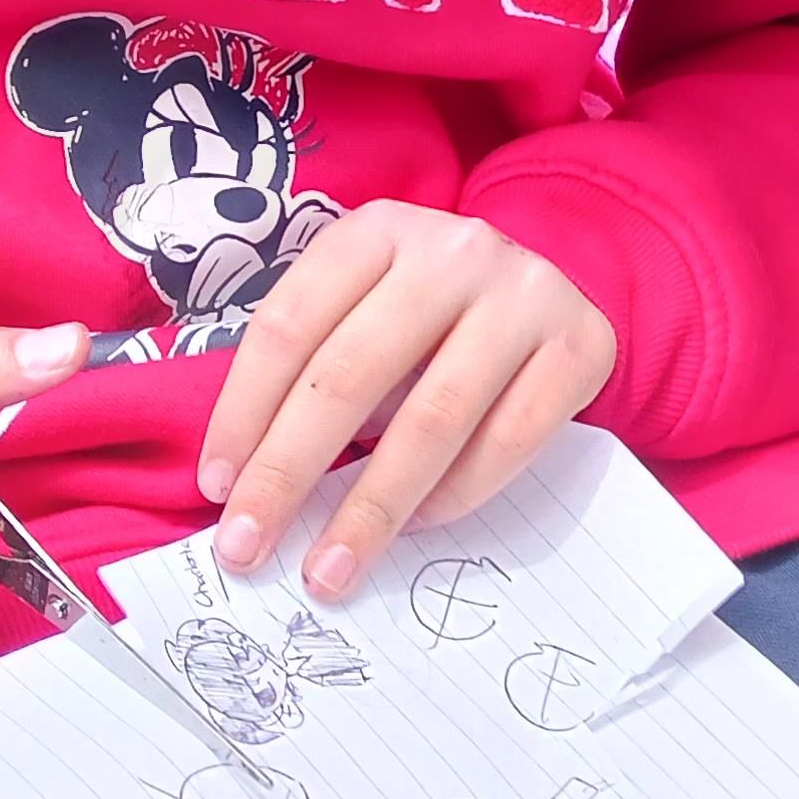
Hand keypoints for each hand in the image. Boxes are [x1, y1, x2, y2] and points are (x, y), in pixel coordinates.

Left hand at [198, 203, 618, 600]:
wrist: (548, 288)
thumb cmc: (428, 317)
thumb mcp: (364, 309)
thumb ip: (311, 372)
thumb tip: (245, 490)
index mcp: (378, 230)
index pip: (290, 326)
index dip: (243, 412)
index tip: (217, 490)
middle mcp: (455, 250)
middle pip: (351, 373)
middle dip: (289, 472)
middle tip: (250, 549)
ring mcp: (526, 293)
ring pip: (432, 416)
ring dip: (371, 508)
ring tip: (330, 569)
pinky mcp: (581, 344)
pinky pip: (508, 440)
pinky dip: (454, 496)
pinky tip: (415, 526)